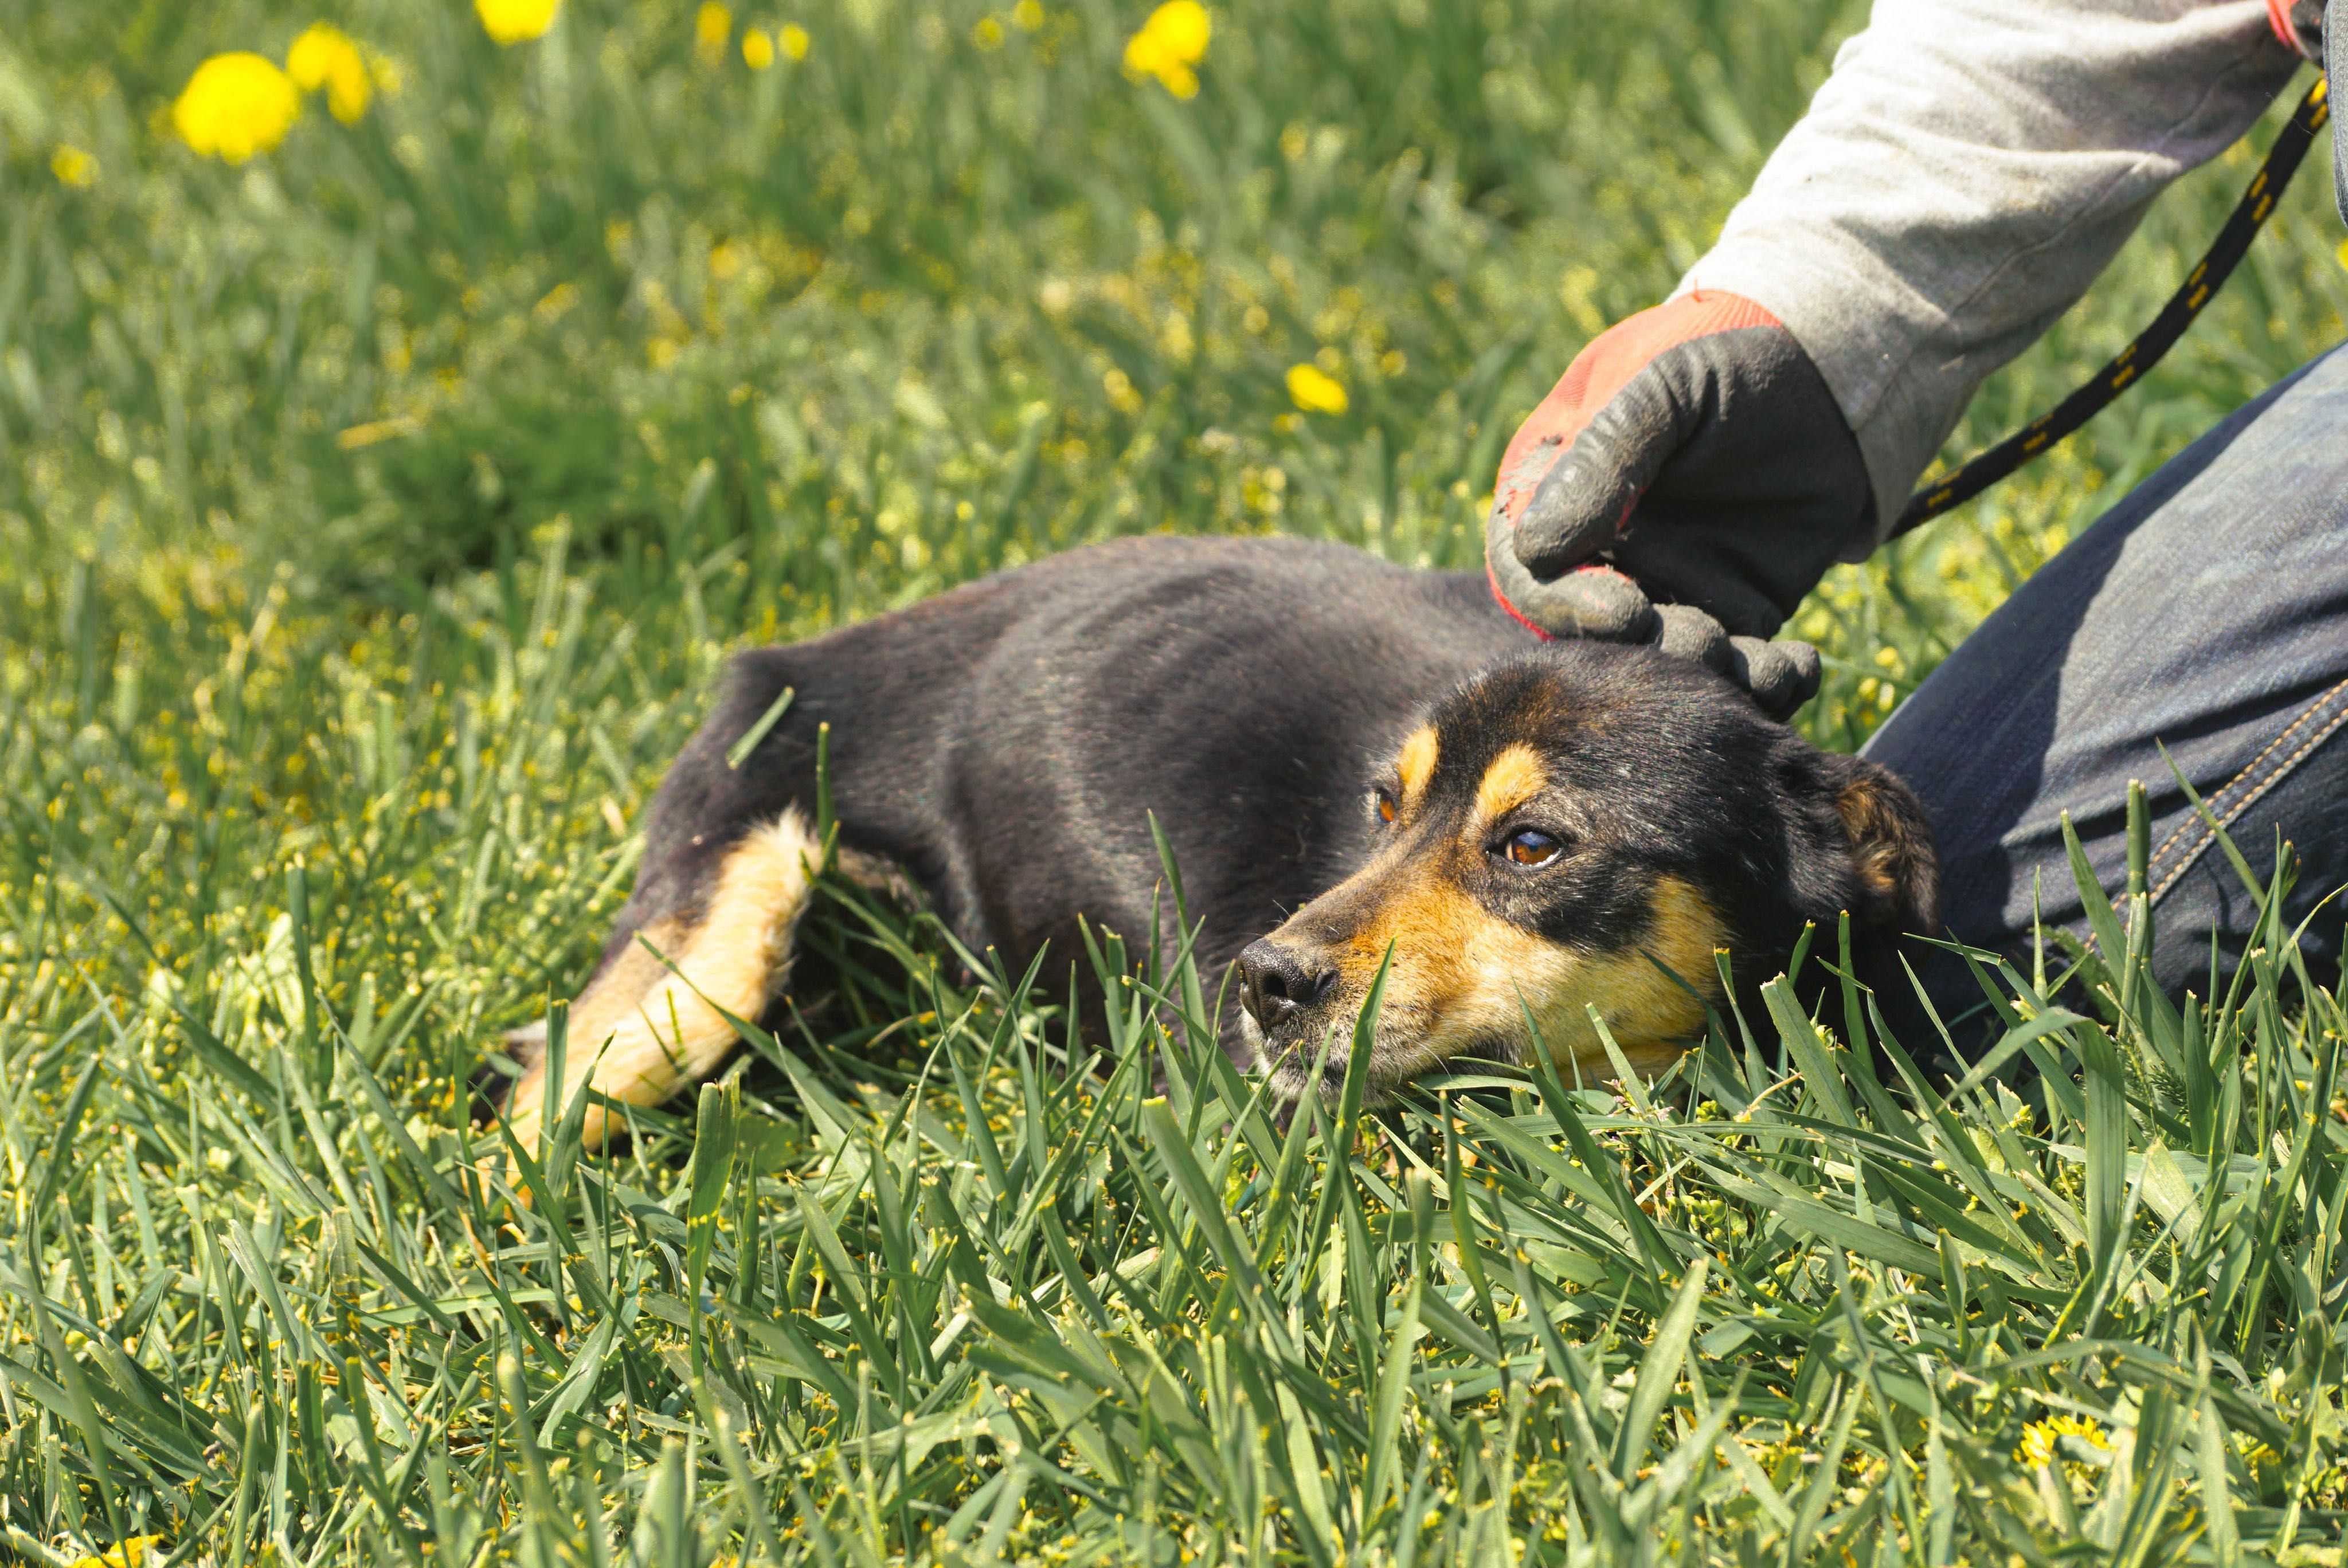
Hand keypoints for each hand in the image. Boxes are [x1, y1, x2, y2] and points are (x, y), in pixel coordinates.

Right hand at [1485, 291, 1872, 716]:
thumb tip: (1537, 547)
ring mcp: (1666, 589)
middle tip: (1701, 639)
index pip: (1529, 571)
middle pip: (1590, 635)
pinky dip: (1765, 682)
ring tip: (1754, 661)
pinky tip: (1797, 666)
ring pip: (1664, 660)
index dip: (1565, 605)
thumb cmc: (1732, 364)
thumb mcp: (1665, 389)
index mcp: (1556, 498)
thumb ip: (1605, 457)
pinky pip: (1737, 668)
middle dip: (1643, 653)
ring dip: (1705, 673)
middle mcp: (1601, 557)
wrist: (1834, 378)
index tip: (1624, 613)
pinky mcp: (1734, 614)